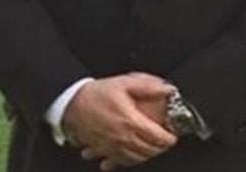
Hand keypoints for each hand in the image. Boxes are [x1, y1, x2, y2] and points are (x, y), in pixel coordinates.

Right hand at [62, 72, 177, 169]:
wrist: (72, 104)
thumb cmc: (96, 94)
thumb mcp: (124, 83)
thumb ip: (148, 86)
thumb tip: (167, 89)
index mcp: (130, 121)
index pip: (156, 137)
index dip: (169, 139)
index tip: (173, 136)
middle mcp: (122, 137)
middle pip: (149, 150)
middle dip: (161, 148)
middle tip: (165, 141)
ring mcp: (112, 147)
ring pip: (136, 159)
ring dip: (147, 155)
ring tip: (153, 147)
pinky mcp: (103, 151)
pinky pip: (120, 162)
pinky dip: (130, 161)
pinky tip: (133, 156)